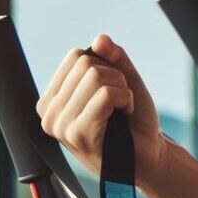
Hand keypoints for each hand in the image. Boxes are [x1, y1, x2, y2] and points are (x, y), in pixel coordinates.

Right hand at [35, 34, 167, 192]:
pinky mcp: (78, 134)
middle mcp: (49, 112)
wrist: (149, 157)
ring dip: (122, 90)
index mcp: (52, 99)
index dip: (104, 66)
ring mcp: (61, 125)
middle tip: (119, 103)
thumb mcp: (125, 82)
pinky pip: (105, 94)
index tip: (111, 92)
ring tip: (121, 111)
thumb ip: (114, 59)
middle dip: (115, 77)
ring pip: (95, 76)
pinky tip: (123, 116)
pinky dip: (125, 99)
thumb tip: (100, 39)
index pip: (76, 56)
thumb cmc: (133, 123)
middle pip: (85, 63)